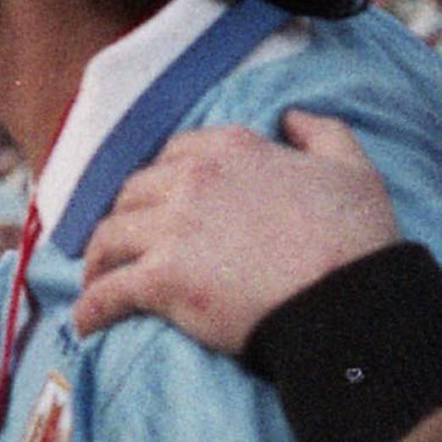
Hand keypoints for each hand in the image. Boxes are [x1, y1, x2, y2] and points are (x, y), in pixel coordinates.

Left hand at [72, 111, 399, 349]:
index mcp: (230, 148)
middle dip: (124, 217)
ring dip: (97, 260)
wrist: (347, 303)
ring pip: (109, 236)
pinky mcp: (162, 279)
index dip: (161, 180)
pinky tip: (85, 323)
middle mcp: (191, 179)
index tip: (157, 204)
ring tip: (96, 280)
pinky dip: (91, 308)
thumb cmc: (356, 241)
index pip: (172, 155)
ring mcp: (172, 229)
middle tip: (121, 243)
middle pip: (133, 193)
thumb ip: (321, 132)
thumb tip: (290, 117)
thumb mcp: (352, 168)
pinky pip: (108, 292)